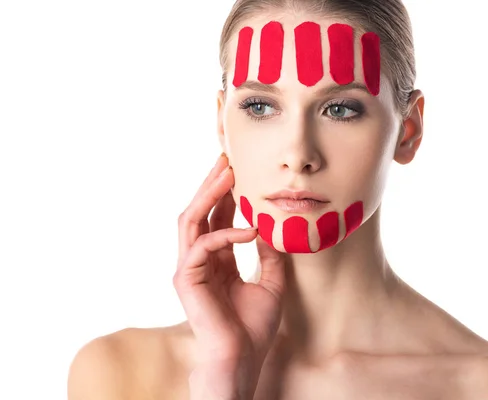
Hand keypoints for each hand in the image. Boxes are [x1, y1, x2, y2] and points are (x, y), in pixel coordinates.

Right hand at [173, 153, 285, 371]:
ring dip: (209, 194)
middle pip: (199, 211)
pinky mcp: (186, 279)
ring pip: (190, 220)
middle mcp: (199, 260)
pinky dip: (226, 233)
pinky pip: (203, 245)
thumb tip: (271, 229)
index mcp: (217, 261)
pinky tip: (249, 230)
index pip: (217, 218)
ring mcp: (189, 269)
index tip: (239, 169)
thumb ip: (269, 255)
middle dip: (212, 183)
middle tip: (227, 158)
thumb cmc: (253, 328)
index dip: (226, 193)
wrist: (243, 358)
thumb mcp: (271, 283)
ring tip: (228, 173)